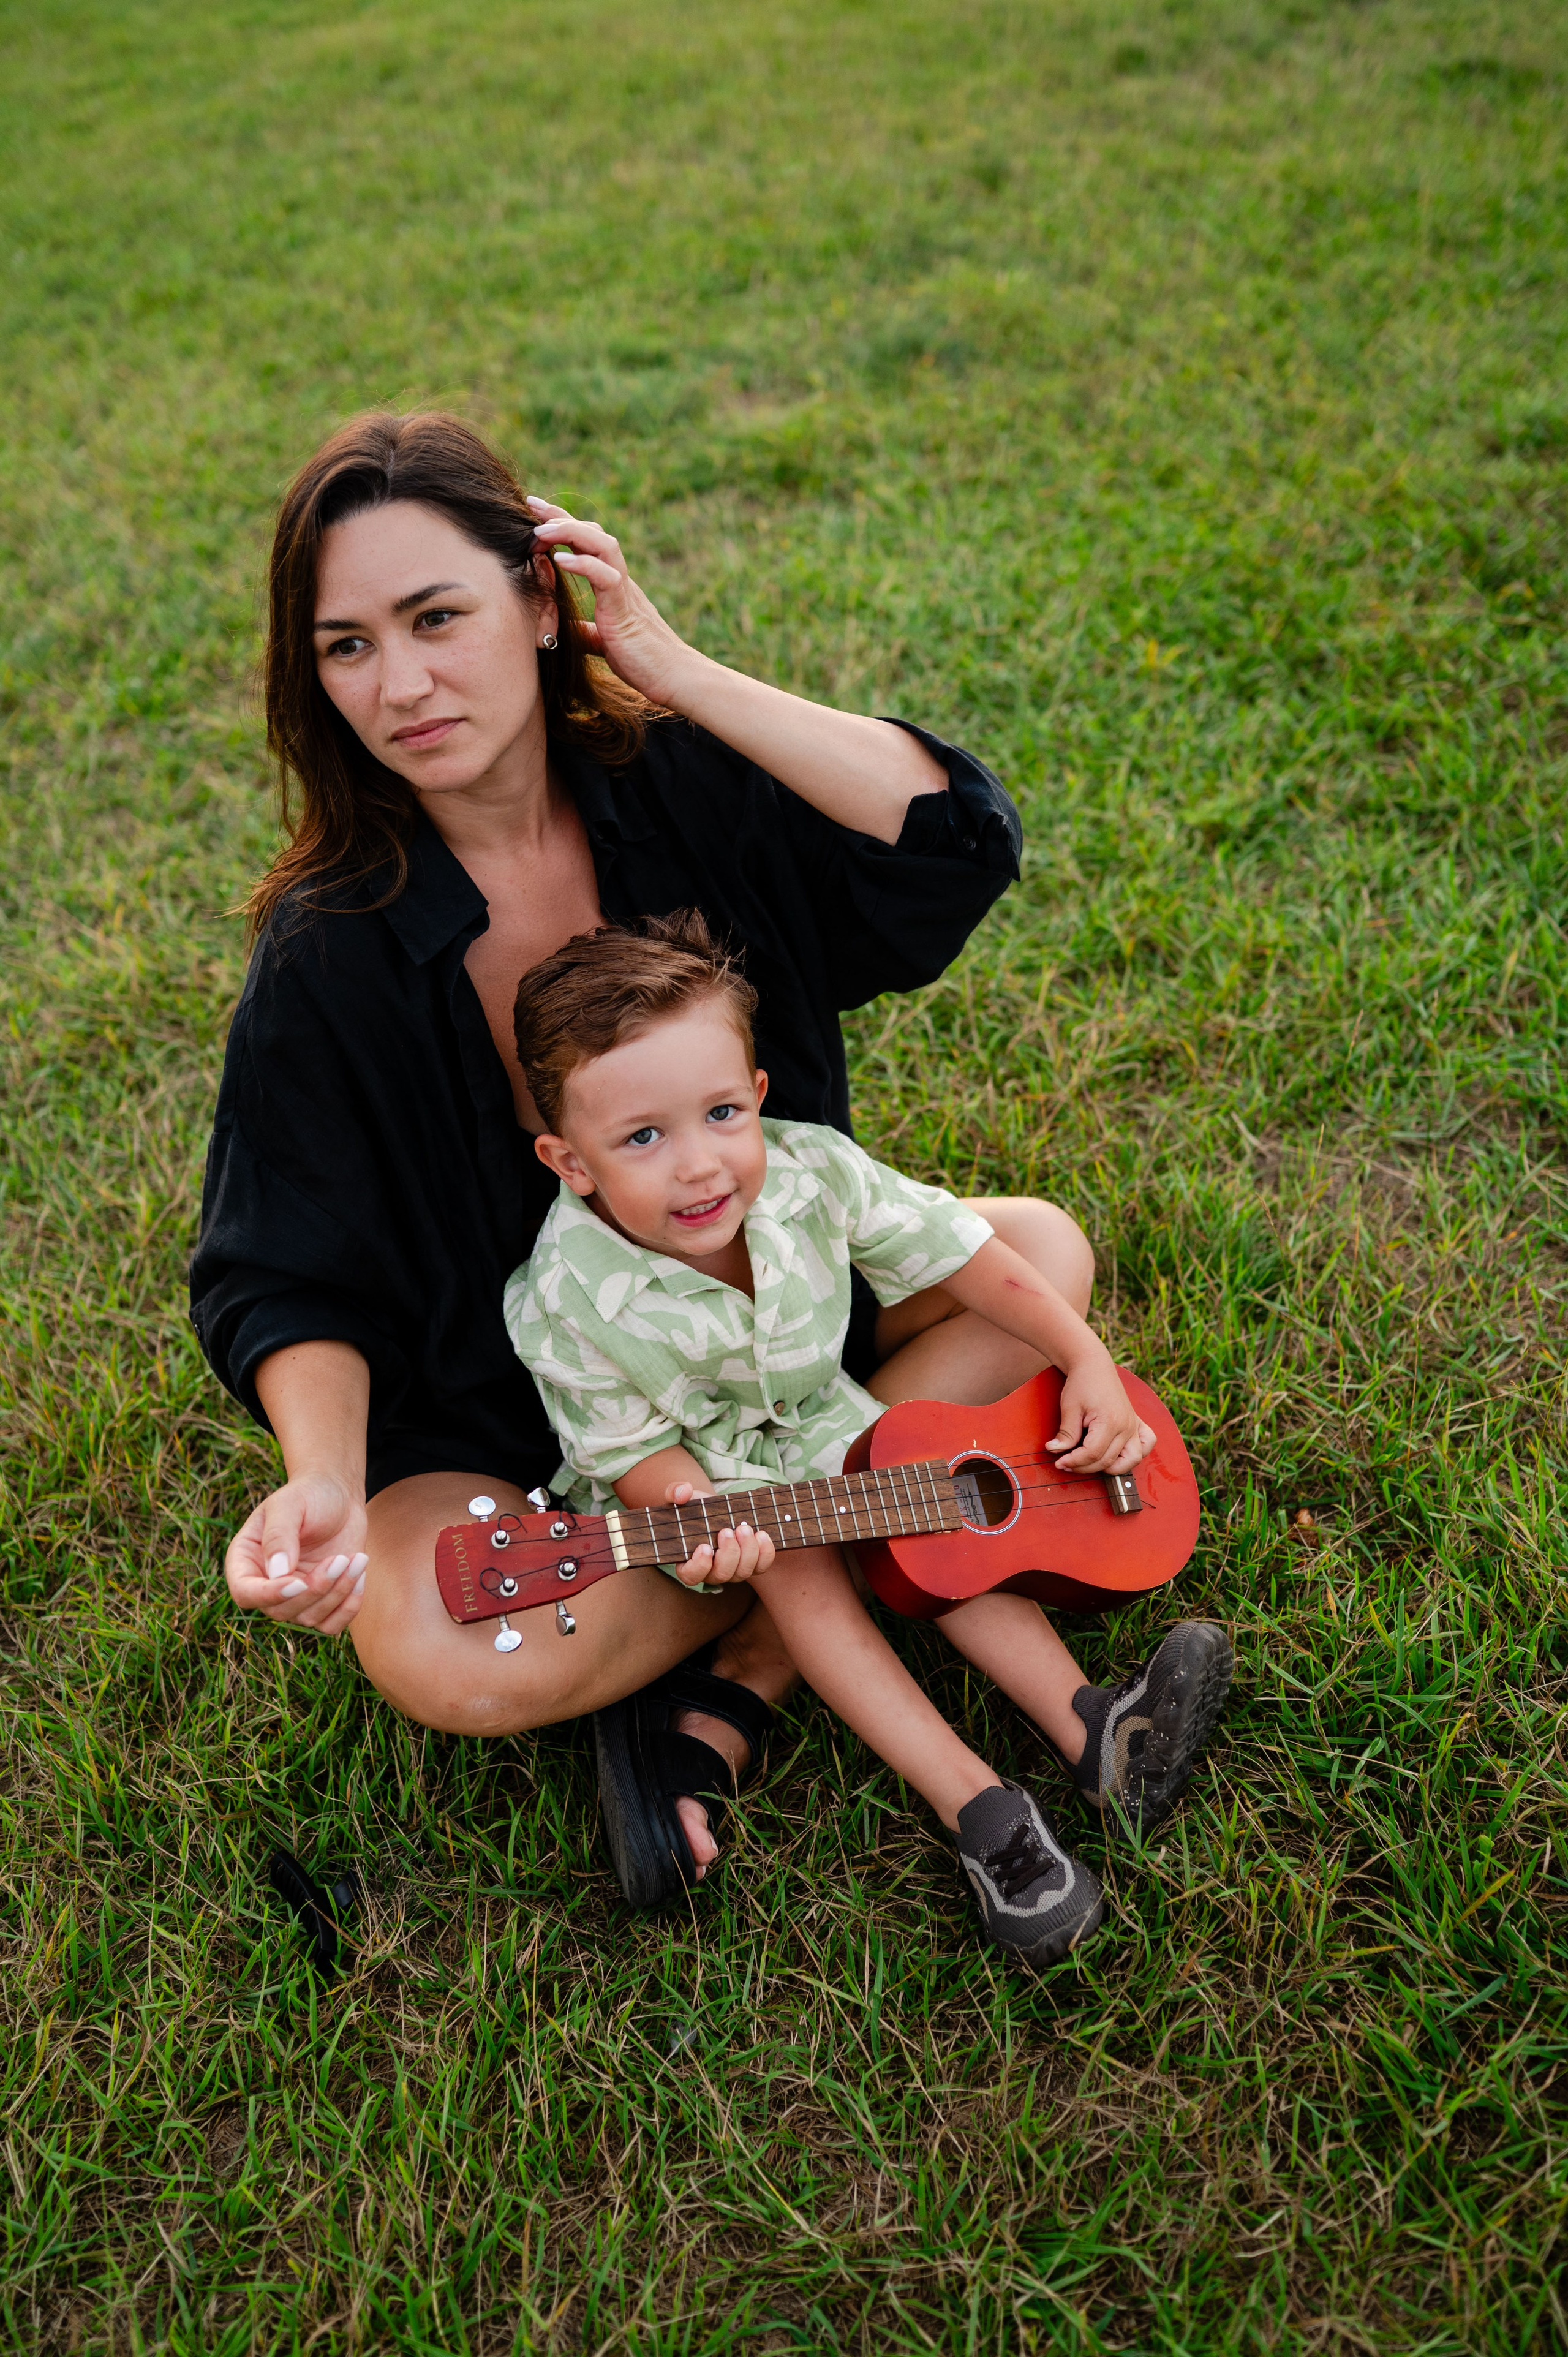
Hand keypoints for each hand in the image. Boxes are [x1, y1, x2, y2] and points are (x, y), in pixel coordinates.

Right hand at [225, 1472, 368, 1633]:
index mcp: (246, 1560)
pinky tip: (359, 1574)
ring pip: (308, 1619)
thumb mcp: (290, 1506)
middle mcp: (266, 1584)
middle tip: (341, 1559)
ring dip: (337, 1593)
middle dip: (315, 1590)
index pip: (245, 1593)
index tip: (299, 1582)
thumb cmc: (309, 1495)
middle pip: (280, 1611)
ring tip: (354, 1559)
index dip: (269, 1595)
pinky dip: (349, 1606)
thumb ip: (279, 1536)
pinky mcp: (321, 1602)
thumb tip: (277, 1573)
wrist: (339, 1497)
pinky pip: (331, 1625)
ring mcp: (294, 1596)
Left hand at [526, 497, 697, 707]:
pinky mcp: (626, 609)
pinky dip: (583, 564)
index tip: (534, 512)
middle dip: (561, 516)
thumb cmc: (644, 663)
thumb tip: (565, 633)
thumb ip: (586, 634)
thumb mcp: (604, 644)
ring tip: (541, 531)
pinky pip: (606, 577)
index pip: (586, 544)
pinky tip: (559, 559)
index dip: (561, 524)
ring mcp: (625, 592)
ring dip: (570, 532)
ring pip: (602, 544)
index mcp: (612, 586)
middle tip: (531, 504)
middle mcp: (619, 581)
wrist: (674, 679)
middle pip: (592, 533)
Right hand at [663, 1479, 775, 1587]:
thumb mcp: (680, 1496)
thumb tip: (683, 1493)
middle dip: (729, 1553)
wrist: (717, 1509)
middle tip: (728, 1530)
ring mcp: (732, 1570)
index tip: (705, 1546)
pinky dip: (765, 1552)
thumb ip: (675, 1492)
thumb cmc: (695, 1507)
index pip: (691, 1576)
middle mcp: (711, 1571)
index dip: (699, 1566)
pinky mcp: (751, 1564)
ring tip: (744, 1527)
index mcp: (688, 1561)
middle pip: (721, 1574)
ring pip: (742, 1573)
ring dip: (747, 1550)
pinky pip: (761, 1567)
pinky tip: (761, 1534)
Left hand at [1045, 1355, 1155, 1475]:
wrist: (1094, 1365)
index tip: (1059, 1461)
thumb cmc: (1082, 1382)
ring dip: (1110, 1468)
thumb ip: (1066, 1433)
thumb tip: (1055, 1450)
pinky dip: (1135, 1455)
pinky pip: (1146, 1445)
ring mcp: (1134, 1425)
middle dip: (1084, 1466)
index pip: (1093, 1453)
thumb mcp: (1070, 1407)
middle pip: (1108, 1460)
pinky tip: (1118, 1456)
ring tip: (1090, 1462)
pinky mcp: (1136, 1423)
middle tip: (1066, 1462)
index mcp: (1110, 1421)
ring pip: (1130, 1460)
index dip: (1074, 1461)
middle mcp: (1127, 1426)